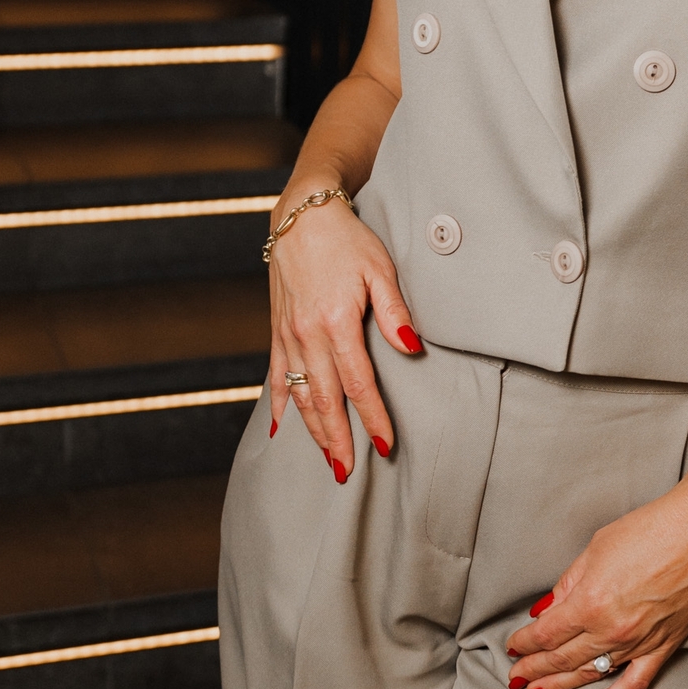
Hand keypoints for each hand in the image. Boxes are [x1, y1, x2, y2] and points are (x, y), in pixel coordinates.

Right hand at [267, 195, 420, 477]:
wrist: (302, 216)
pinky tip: (281, 429)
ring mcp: (288, 334)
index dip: (373, 417)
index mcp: (336, 322)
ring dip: (313, 430)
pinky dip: (279, 405)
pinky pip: (276, 375)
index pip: (358, 383)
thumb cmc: (348, 240)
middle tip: (349, 472)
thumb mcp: (379, 268)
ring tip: (326, 459)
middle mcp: (307, 334)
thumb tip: (412, 347)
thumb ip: (394, 312)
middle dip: (338, 439)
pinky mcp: (277, 329)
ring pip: (299, 394)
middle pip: (325, 399)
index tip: (386, 445)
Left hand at [504, 473, 687, 688]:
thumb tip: (546, 610)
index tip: (513, 646)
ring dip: (561, 684)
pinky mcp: (663, 647)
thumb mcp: (596, 548)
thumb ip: (568, 583)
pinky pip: (634, 683)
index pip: (546, 634)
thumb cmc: (650, 529)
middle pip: (562, 658)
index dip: (525, 643)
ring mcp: (638, 642)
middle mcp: (611, 629)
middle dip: (535, 669)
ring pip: (591, 673)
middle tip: (516, 677)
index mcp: (590, 602)